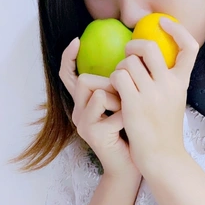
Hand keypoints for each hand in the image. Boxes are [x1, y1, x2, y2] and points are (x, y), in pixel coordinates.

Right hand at [59, 37, 141, 180]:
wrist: (135, 164)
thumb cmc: (132, 132)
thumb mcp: (125, 104)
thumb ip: (120, 85)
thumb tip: (130, 57)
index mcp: (84, 104)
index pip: (68, 75)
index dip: (68, 57)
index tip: (77, 40)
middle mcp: (78, 113)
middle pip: (84, 80)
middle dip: (111, 86)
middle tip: (125, 102)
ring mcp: (83, 124)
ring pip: (99, 93)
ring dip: (120, 101)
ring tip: (127, 116)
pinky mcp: (94, 134)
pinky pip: (114, 110)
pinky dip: (126, 115)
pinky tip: (130, 127)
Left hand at [109, 18, 198, 175]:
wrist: (162, 157)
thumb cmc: (164, 131)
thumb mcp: (174, 102)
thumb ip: (167, 81)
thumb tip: (152, 60)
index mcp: (181, 82)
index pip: (189, 47)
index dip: (177, 30)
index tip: (164, 22)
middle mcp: (169, 84)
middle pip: (150, 47)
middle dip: (134, 46)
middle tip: (128, 55)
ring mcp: (152, 93)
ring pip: (128, 62)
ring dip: (120, 69)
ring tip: (121, 84)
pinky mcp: (134, 103)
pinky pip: (117, 76)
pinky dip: (113, 81)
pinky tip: (116, 93)